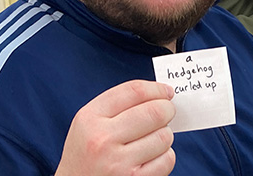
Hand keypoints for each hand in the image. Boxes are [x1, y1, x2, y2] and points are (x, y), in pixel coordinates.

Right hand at [55, 80, 175, 175]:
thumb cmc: (85, 154)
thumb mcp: (88, 124)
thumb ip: (117, 106)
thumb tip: (159, 95)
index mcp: (90, 118)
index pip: (134, 91)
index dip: (156, 89)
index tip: (166, 91)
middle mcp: (102, 139)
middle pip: (154, 112)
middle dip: (167, 110)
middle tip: (167, 112)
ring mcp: (118, 163)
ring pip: (164, 136)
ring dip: (164, 136)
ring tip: (152, 140)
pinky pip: (167, 160)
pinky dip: (165, 156)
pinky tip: (152, 157)